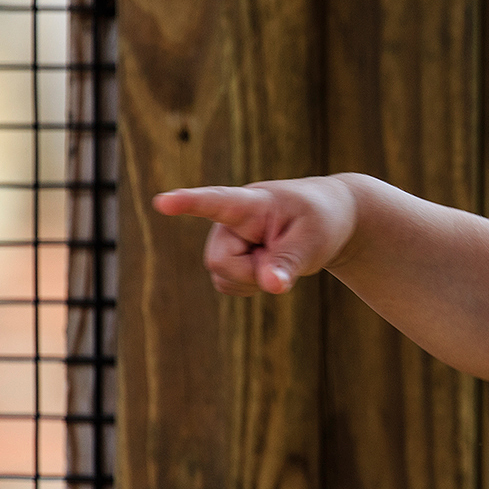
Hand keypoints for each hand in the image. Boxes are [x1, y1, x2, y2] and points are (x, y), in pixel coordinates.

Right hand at [153, 177, 357, 295]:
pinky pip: (228, 285)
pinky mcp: (227, 257)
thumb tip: (271, 287)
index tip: (162, 201)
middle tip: (282, 254)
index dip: (188, 203)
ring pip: (223, 278)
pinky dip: (251, 285)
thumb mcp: (313, 242)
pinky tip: (267, 266)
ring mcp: (225, 239)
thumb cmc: (320, 221)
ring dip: (254, 279)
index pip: (216, 201)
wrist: (326, 219)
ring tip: (275, 254)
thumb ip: (288, 264)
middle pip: (221, 262)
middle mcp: (228, 220)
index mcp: (251, 203)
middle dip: (252, 272)